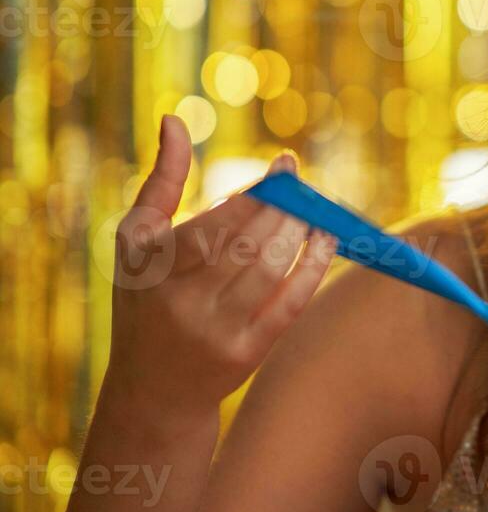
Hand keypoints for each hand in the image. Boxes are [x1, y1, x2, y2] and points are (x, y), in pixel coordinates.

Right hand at [101, 115, 336, 429]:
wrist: (152, 392)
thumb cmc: (147, 298)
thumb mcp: (138, 241)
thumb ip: (162, 179)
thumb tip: (175, 119)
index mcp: (153, 266)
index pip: (215, 222)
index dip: (258, 192)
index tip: (286, 166)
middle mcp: (182, 302)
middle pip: (247, 243)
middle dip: (284, 209)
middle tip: (304, 187)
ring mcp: (215, 332)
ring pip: (270, 270)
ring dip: (300, 233)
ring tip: (314, 211)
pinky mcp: (246, 355)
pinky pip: (289, 303)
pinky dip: (312, 267)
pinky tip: (324, 240)